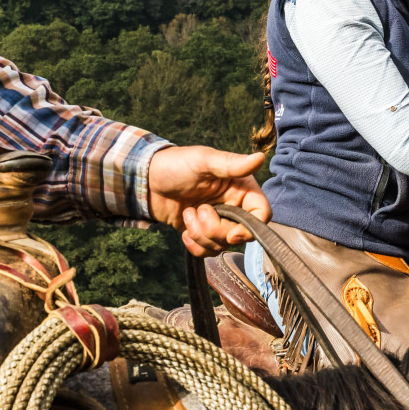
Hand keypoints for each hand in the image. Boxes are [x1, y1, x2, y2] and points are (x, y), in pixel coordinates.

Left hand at [146, 145, 269, 255]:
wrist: (147, 181)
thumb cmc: (176, 164)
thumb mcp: (203, 161)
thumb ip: (232, 164)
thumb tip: (260, 158)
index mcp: (240, 188)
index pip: (261, 214)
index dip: (250, 228)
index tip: (232, 234)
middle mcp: (234, 206)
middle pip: (240, 234)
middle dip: (216, 230)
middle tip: (198, 211)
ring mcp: (218, 221)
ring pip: (222, 245)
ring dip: (201, 235)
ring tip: (188, 214)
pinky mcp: (202, 233)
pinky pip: (207, 251)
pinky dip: (195, 245)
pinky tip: (184, 229)